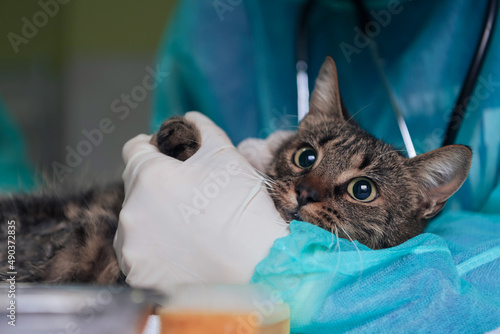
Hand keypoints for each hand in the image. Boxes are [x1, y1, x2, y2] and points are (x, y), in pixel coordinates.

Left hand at [113, 112, 289, 292]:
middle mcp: (131, 212)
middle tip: (192, 197)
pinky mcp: (139, 278)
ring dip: (155, 220)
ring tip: (190, 230)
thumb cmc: (244, 210)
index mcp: (148, 177)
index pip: (134, 149)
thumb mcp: (227, 155)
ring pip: (137, 223)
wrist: (259, 270)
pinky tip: (185, 254)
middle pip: (137, 188)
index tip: (168, 157)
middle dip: (159, 186)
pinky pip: (142, 256)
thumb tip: (189, 120)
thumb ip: (201, 129)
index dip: (153, 148)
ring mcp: (132, 249)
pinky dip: (158, 252)